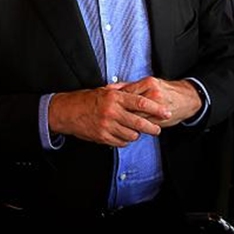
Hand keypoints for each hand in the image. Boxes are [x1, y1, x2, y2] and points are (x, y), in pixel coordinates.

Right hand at [47, 86, 168, 146]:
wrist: (67, 112)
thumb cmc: (88, 100)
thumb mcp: (106, 91)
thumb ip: (123, 94)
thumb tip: (142, 97)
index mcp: (115, 97)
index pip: (141, 102)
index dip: (156, 108)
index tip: (166, 112)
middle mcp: (112, 111)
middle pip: (139, 122)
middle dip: (152, 127)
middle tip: (157, 129)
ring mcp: (107, 125)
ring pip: (131, 135)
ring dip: (136, 134)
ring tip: (135, 131)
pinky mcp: (102, 137)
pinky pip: (121, 142)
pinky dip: (125, 140)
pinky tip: (123, 135)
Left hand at [115, 77, 202, 127]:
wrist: (187, 99)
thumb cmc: (166, 91)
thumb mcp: (148, 84)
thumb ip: (130, 86)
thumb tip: (111, 87)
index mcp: (148, 82)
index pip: (126, 92)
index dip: (115, 101)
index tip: (108, 106)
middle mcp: (153, 93)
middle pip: (130, 105)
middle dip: (119, 112)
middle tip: (112, 117)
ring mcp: (157, 106)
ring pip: (136, 116)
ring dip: (127, 121)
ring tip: (119, 123)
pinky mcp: (160, 117)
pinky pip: (144, 123)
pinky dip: (136, 126)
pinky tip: (131, 128)